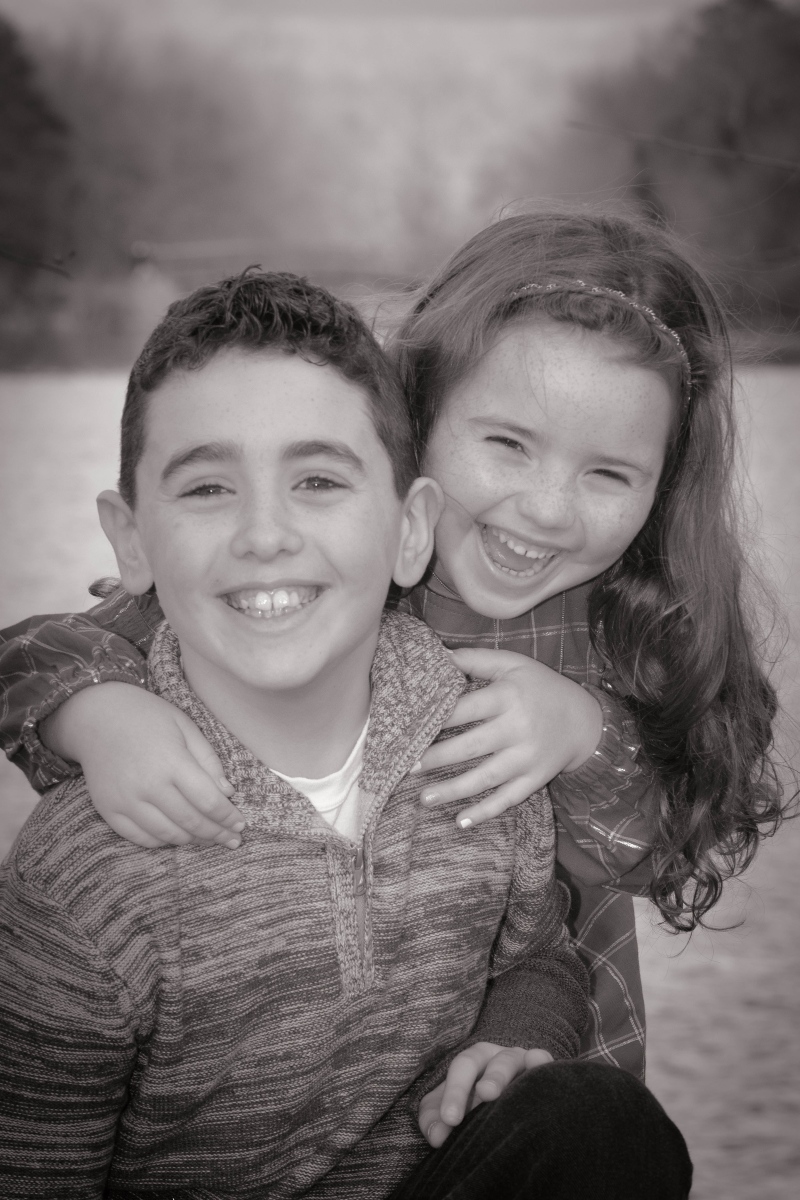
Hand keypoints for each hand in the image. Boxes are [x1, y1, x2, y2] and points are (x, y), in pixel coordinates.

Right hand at [41, 682, 244, 847]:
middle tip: (233, 840)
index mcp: (171, 761)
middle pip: (191, 822)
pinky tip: (178, 836)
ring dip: (193, 841)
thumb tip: (227, 793)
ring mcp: (125, 801)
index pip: (208, 801)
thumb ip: (208, 760)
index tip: (241, 824)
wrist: (95, 716)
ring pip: (168, 835)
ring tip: (209, 839)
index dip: (228, 817)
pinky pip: (140, 838)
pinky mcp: (108, 810)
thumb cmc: (146, 717)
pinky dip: (162, 842)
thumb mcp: (184, 726)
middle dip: (217, 834)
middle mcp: (147, 786)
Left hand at [416, 649, 602, 827]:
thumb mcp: (512, 663)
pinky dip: (484, 812)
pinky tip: (460, 821)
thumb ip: (474, 658)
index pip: (465, 709)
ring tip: (424, 799)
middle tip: (407, 767)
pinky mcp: (535, 779)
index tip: (410, 728)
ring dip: (452, 791)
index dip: (436, 719)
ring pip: (485, 778)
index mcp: (509, 696)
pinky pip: (507, 799)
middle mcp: (518, 728)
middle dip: (437, 758)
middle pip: (471, 746)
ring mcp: (528, 758)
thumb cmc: (540, 687)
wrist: (585, 720)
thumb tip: (437, 655)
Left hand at [419, 1042, 552, 1146]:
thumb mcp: (451, 1109)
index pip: (462, 1067)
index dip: (455, 1091)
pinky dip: (541, 1062)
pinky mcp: (544, 1071)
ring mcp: (523, 1062)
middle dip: (489, 1077)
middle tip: (485, 1094)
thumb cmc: (474, 1106)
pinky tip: (538, 1063)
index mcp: (475, 1061)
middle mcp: (499, 1058)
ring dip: (507, 1074)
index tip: (450, 1120)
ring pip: (516, 1060)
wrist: (509, 1106)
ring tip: (498, 1091)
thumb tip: (435, 1137)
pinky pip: (544, 1062)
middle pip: (492, 1061)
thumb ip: (434, 1120)